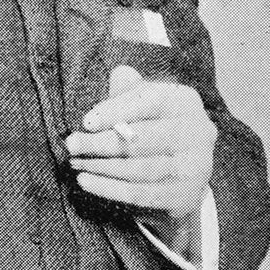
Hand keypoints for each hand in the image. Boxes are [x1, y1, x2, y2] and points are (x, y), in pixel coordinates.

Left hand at [64, 66, 215, 224]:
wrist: (182, 168)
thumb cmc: (153, 125)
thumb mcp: (143, 101)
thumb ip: (129, 89)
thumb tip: (119, 76)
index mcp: (185, 101)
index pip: (150, 101)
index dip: (116, 111)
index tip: (86, 122)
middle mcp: (198, 132)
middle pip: (143, 138)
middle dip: (102, 143)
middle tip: (71, 146)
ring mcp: (196, 166)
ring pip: (140, 169)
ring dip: (102, 167)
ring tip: (75, 164)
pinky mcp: (186, 194)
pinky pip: (141, 194)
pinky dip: (110, 189)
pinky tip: (87, 182)